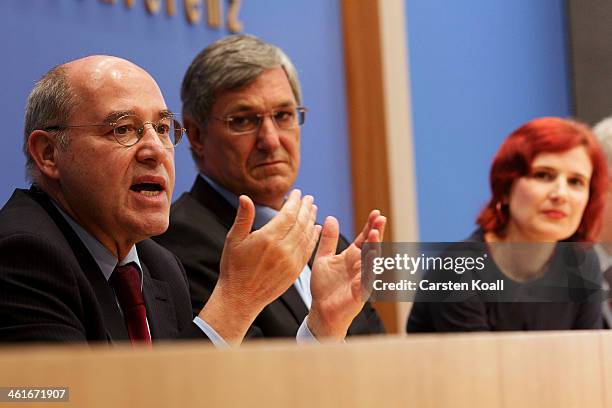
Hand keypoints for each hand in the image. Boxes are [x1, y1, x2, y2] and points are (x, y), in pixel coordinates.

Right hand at [199, 189, 320, 344]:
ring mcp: (291, 261)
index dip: (295, 202)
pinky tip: (315, 229)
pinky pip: (308, 250)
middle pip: (300, 223)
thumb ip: (243, 217)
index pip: (288, 214)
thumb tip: (245, 196)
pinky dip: (313, 237)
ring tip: (313, 209)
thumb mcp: (234, 240)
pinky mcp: (295, 271)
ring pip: (306, 235)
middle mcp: (282, 249)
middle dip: (306, 208)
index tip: (298, 193)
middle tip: (309, 198)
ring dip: (311, 220)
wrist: (240, 298)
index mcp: (267, 238)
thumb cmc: (234, 267)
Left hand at [307, 210, 385, 340]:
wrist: (320, 311)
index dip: (370, 225)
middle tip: (381, 218)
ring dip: (374, 248)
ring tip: (374, 234)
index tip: (376, 212)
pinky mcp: (361, 293)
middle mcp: (360, 266)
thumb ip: (328, 239)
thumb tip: (330, 217)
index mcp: (352, 257)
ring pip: (372, 261)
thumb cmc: (324, 287)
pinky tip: (370, 259)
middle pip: (372, 246)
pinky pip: (367, 280)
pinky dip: (369, 270)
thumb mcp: (323, 258)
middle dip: (376, 232)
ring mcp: (363, 279)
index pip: (364, 238)